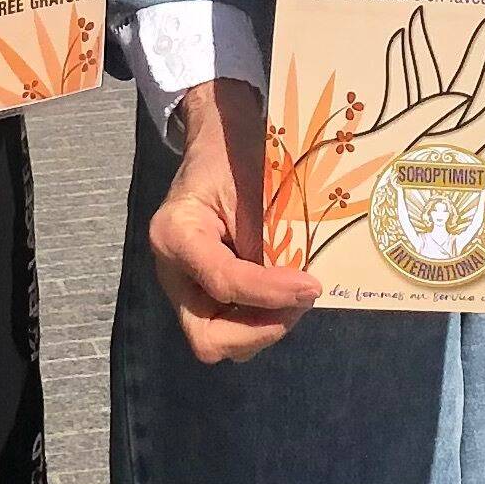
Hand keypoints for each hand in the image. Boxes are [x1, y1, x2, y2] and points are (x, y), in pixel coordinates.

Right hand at [146, 81, 319, 363]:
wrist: (220, 143)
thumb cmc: (236, 155)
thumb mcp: (255, 188)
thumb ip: (270, 240)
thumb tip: (302, 289)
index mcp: (175, 234)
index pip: (222, 281)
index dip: (270, 292)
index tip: (312, 285)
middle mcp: (172, 271)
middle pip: (207, 337)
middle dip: (258, 330)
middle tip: (298, 302)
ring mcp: (185, 287)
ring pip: (221, 340)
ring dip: (264, 327)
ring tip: (295, 297)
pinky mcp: (202, 293)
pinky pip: (231, 326)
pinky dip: (262, 319)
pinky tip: (283, 294)